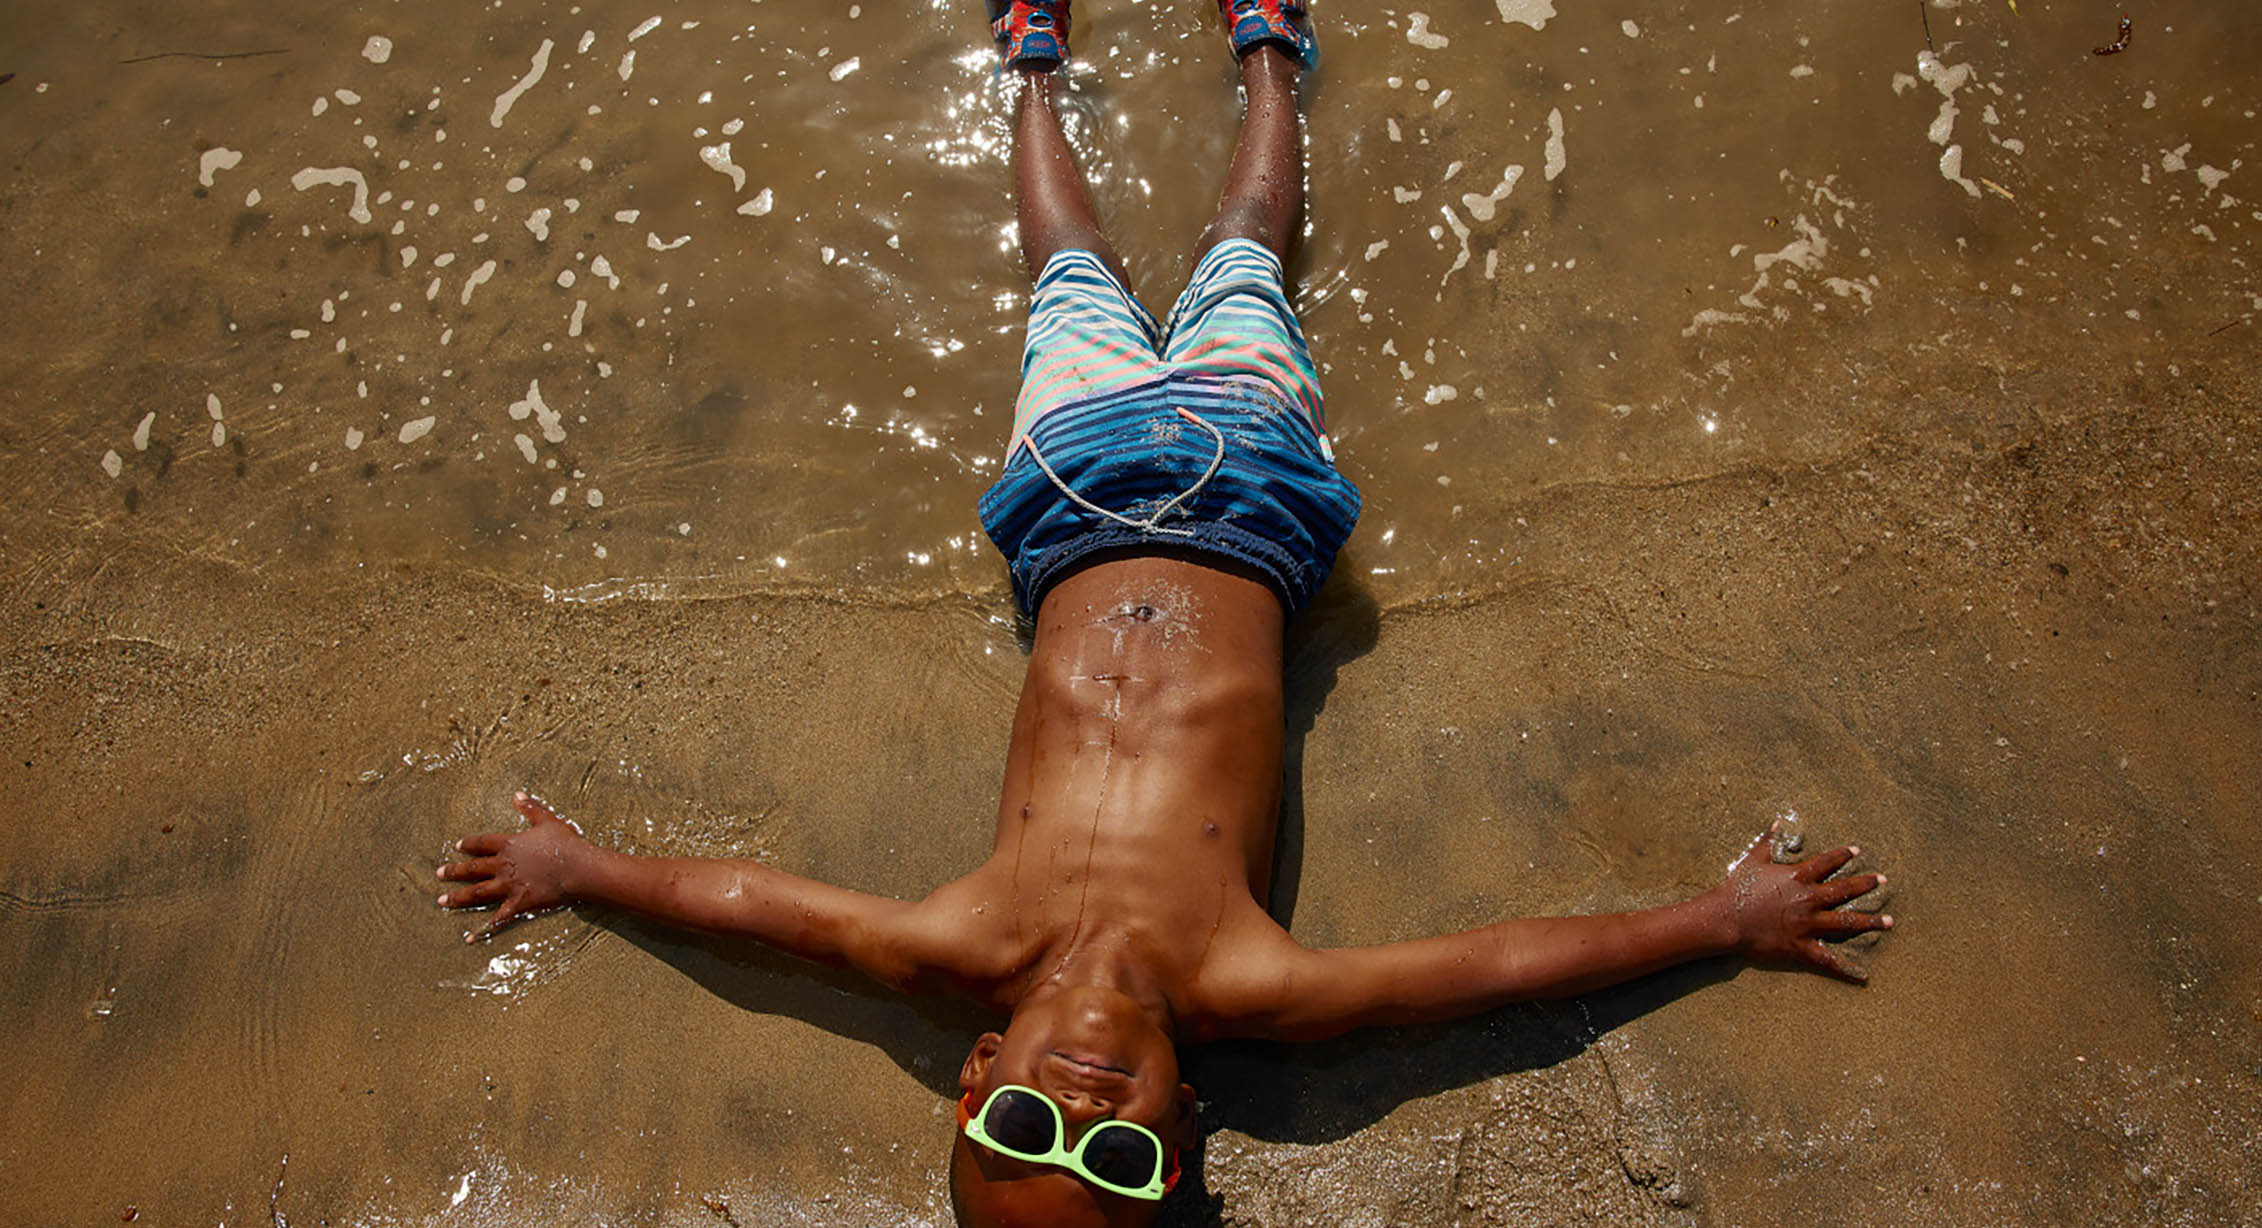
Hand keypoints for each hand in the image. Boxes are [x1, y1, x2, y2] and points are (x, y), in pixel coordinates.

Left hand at [436, 791, 588, 941]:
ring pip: (477, 892)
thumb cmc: (565, 842)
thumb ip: (530, 808)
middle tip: (438, 874)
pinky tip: (469, 937)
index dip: (469, 844)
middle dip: (454, 871)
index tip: (456, 846)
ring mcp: (508, 886)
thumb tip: (517, 794)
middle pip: (473, 868)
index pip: (482, 843)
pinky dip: (483, 929)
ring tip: (442, 901)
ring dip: (458, 897)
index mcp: (509, 845)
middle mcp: (503, 865)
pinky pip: (497, 918)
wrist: (577, 867)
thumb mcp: (547, 820)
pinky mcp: (518, 903)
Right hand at [1710, 825, 1892, 983]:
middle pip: (1844, 890)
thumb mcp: (1753, 860)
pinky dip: (1845, 968)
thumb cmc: (1737, 889)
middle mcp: (1808, 899)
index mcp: (1798, 877)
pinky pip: (1827, 959)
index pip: (1827, 862)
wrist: (1726, 919)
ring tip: (1889, 921)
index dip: (1843, 855)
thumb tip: (1777, 823)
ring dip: (1869, 921)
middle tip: (1883, 881)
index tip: (1857, 851)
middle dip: (1866, 884)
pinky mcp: (1801, 946)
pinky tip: (1863, 975)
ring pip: (1845, 922)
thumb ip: (1769, 842)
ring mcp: (1807, 924)